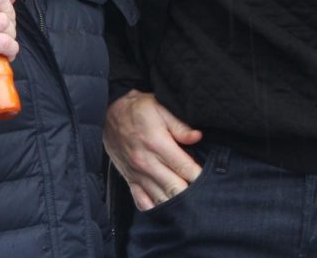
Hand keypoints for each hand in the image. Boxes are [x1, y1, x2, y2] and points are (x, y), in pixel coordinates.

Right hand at [104, 90, 202, 210]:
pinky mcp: (129, 179)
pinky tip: (165, 205)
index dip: (200, 176)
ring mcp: (137, 174)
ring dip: (176, 202)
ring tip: (187, 199)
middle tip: (201, 191)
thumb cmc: (137, 109)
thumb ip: (180, 125)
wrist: (108, 113)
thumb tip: (198, 137)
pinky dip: (155, 208)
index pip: (185, 168)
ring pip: (161, 200)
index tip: (209, 177)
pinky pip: (142, 203)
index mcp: (157, 143)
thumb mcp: (160, 107)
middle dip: (191, 193)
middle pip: (175, 189)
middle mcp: (147, 162)